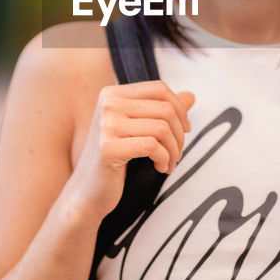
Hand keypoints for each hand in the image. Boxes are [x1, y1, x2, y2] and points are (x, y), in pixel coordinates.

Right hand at [69, 81, 194, 218]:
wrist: (88, 191)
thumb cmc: (115, 158)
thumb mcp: (138, 128)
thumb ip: (162, 110)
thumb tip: (191, 96)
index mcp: (113, 94)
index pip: (159, 89)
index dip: (179, 109)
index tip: (184, 129)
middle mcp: (108, 104)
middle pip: (165, 109)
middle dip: (180, 134)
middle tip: (177, 153)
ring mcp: (106, 125)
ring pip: (162, 128)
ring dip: (174, 150)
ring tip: (170, 163)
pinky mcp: (109, 148)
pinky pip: (153, 146)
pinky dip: (164, 159)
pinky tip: (160, 168)